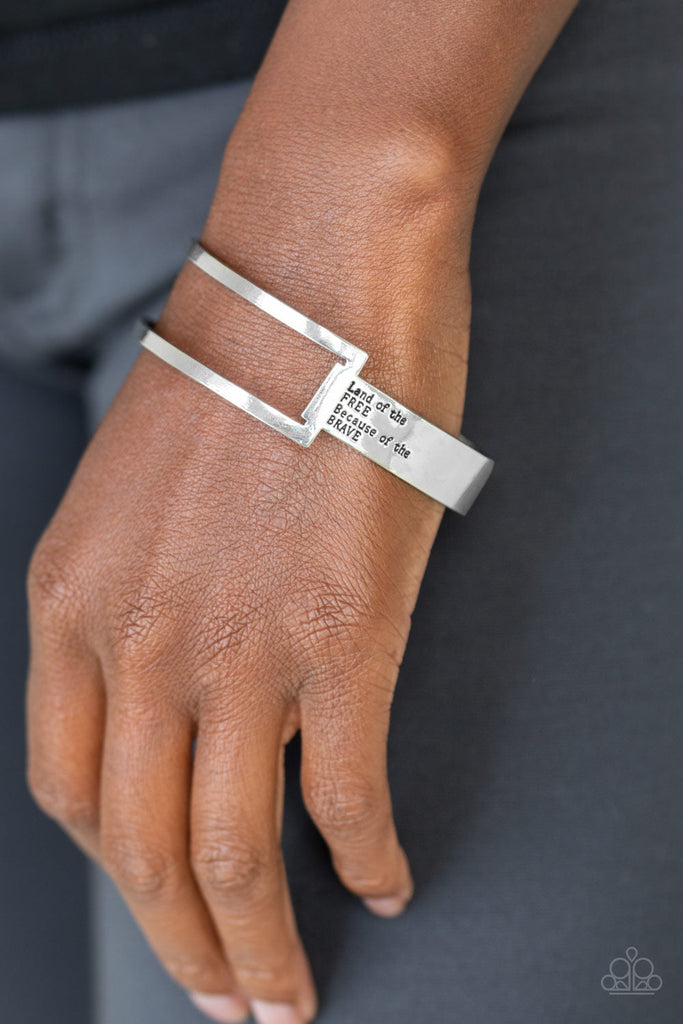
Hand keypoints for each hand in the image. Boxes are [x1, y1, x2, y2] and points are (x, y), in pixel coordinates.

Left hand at [25, 141, 472, 1023]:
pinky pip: (345, 796)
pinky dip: (369, 859)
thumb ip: (131, 597)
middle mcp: (140, 641)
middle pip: (143, 853)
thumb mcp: (131, 493)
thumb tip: (177, 686)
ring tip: (292, 997)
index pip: (68, 792)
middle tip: (231, 1006)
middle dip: (188, 953)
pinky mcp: (341, 637)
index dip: (114, 876)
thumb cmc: (236, 371)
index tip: (159, 911)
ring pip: (234, 855)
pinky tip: (388, 883)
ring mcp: (239, 646)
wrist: (313, 277)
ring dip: (265, 951)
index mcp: (72, 603)